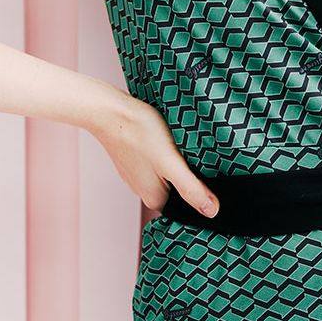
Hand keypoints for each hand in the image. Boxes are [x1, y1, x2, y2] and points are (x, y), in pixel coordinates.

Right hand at [88, 87, 219, 217]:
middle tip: (199, 154)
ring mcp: (139, 173)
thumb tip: (211, 211)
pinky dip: (167, 150)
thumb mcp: (170, 162)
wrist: (110, 110)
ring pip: (169, 172)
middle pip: (179, 188)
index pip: (187, 206)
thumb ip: (190, 188)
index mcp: (155, 198)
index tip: (211, 175)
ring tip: (183, 144)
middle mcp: (145, 190)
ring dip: (179, 160)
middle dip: (192, 175)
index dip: (203, 192)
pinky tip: (169, 137)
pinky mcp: (136, 156)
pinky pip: (159, 159)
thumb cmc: (138, 132)